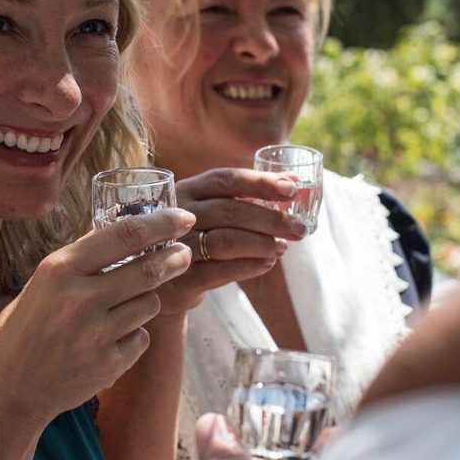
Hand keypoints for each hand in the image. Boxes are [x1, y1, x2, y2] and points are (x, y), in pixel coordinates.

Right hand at [0, 208, 195, 425]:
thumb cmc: (22, 330)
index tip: (183, 217)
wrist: (9, 390)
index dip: (162, 223)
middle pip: (149, 269)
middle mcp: (80, 298)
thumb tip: (120, 232)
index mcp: (59, 270)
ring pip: (150, 303)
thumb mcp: (41, 284)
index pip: (124, 235)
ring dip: (147, 299)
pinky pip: (142, 337)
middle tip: (183, 254)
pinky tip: (111, 340)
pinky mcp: (109, 364)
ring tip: (126, 306)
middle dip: (174, 258)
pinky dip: (135, 335)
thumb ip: (80, 261)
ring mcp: (96, 334)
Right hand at [161, 168, 307, 314]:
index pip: (226, 179)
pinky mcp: (178, 279)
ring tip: (282, 248)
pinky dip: (249, 267)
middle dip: (270, 220)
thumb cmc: (195, 235)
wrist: (159, 279)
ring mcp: (174, 246)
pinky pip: (219, 271)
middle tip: (299, 230)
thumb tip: (293, 180)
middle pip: (229, 211)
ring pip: (224, 241)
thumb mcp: (213, 209)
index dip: (260, 182)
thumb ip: (249, 194)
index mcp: (188, 190)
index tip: (292, 189)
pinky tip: (267, 264)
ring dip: (260, 244)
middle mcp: (177, 214)